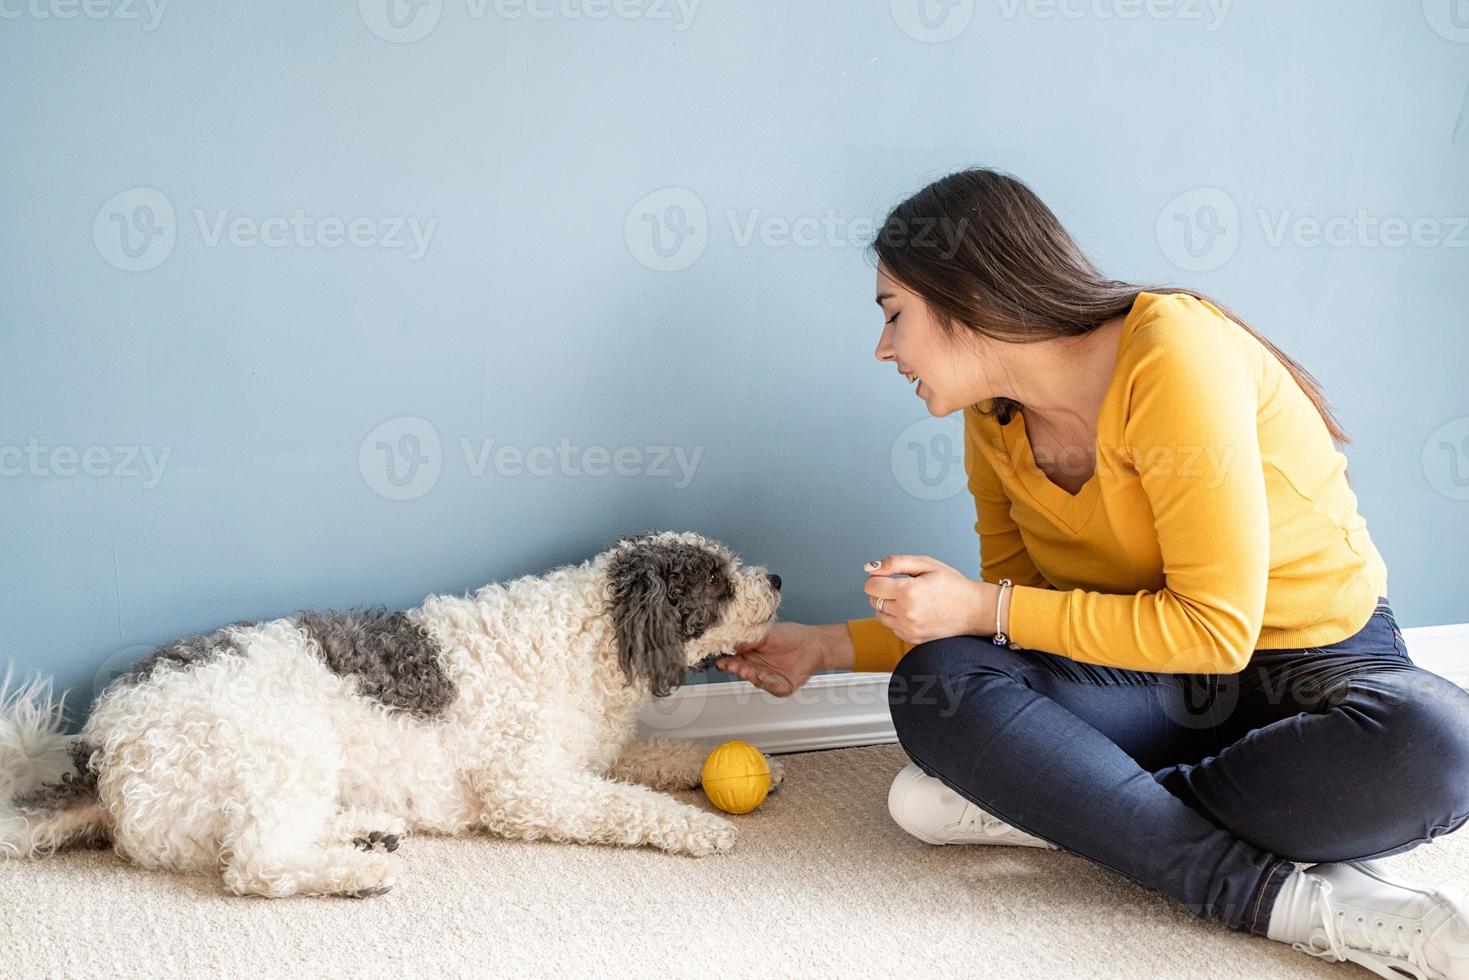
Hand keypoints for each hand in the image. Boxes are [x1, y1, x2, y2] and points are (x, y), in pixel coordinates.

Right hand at [714, 622, 834, 696]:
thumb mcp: (765, 632)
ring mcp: (768, 677)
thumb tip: (730, 642)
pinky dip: (767, 682)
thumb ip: (747, 638)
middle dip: (735, 668)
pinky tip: (764, 676)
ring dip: (749, 675)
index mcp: (751, 652)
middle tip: (730, 665)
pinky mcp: (780, 686)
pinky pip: (771, 687)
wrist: (814, 643)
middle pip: (741, 670)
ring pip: (754, 680)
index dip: (726, 658)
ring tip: (746, 670)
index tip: (721, 658)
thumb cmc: (792, 635)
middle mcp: (757, 666)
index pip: (733, 658)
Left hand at [864, 555, 997, 644]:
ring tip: (908, 599)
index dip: (877, 577)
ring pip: (879, 615)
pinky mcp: (912, 639)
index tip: (889, 576)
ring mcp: (908, 628)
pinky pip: (891, 627)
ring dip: (887, 605)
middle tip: (902, 586)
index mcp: (908, 591)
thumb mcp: (926, 564)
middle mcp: (906, 613)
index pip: (870, 585)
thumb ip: (895, 563)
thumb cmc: (952, 584)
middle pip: (872, 600)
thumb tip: (869, 567)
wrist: (975, 610)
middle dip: (882, 590)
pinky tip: (914, 611)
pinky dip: (897, 618)